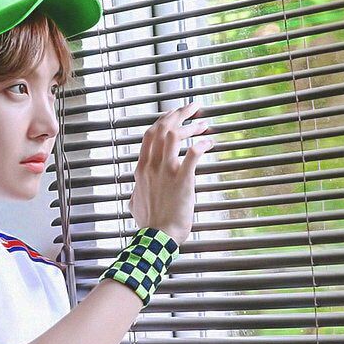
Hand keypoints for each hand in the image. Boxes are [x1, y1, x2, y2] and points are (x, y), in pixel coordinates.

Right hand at [127, 100, 214, 245]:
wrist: (157, 237)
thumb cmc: (149, 224)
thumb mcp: (134, 204)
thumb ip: (135, 193)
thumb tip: (134, 194)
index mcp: (142, 169)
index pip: (149, 135)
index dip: (163, 120)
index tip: (173, 114)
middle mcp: (152, 166)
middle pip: (162, 128)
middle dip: (177, 113)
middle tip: (191, 107)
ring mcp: (166, 172)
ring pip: (175, 136)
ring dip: (191, 126)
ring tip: (203, 123)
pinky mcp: (183, 180)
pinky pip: (192, 154)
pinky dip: (201, 144)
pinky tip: (209, 141)